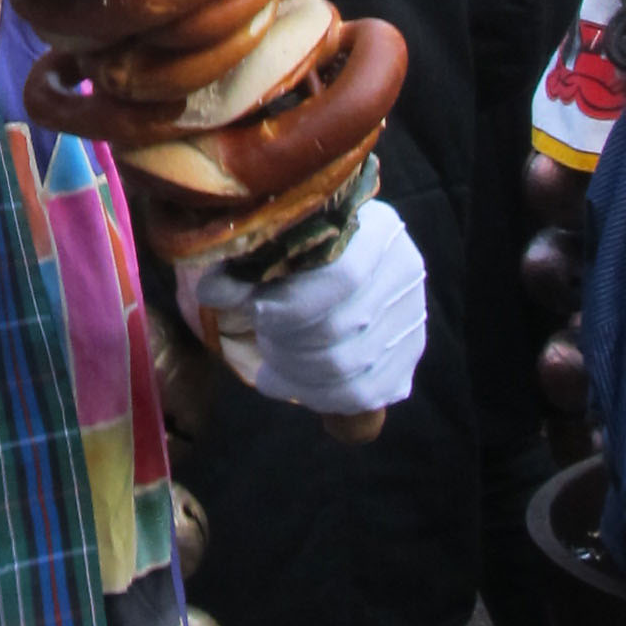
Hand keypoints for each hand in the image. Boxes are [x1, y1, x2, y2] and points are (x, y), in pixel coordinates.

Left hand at [178, 199, 427, 435]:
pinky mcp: (410, 352)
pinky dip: (321, 397)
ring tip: (272, 361)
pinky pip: (366, 392)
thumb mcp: (274, 250)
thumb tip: (213, 291)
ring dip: (297, 372)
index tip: (257, 314)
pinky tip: (293, 384)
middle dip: (287, 343)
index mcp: (374, 228)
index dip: (293, 305)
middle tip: (262, 339)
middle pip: (342, 327)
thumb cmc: (301, 254)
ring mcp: (412, 315)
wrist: (341, 263)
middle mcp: (405, 269)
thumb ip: (246, 269)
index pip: (343, 277)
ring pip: (349, 366)